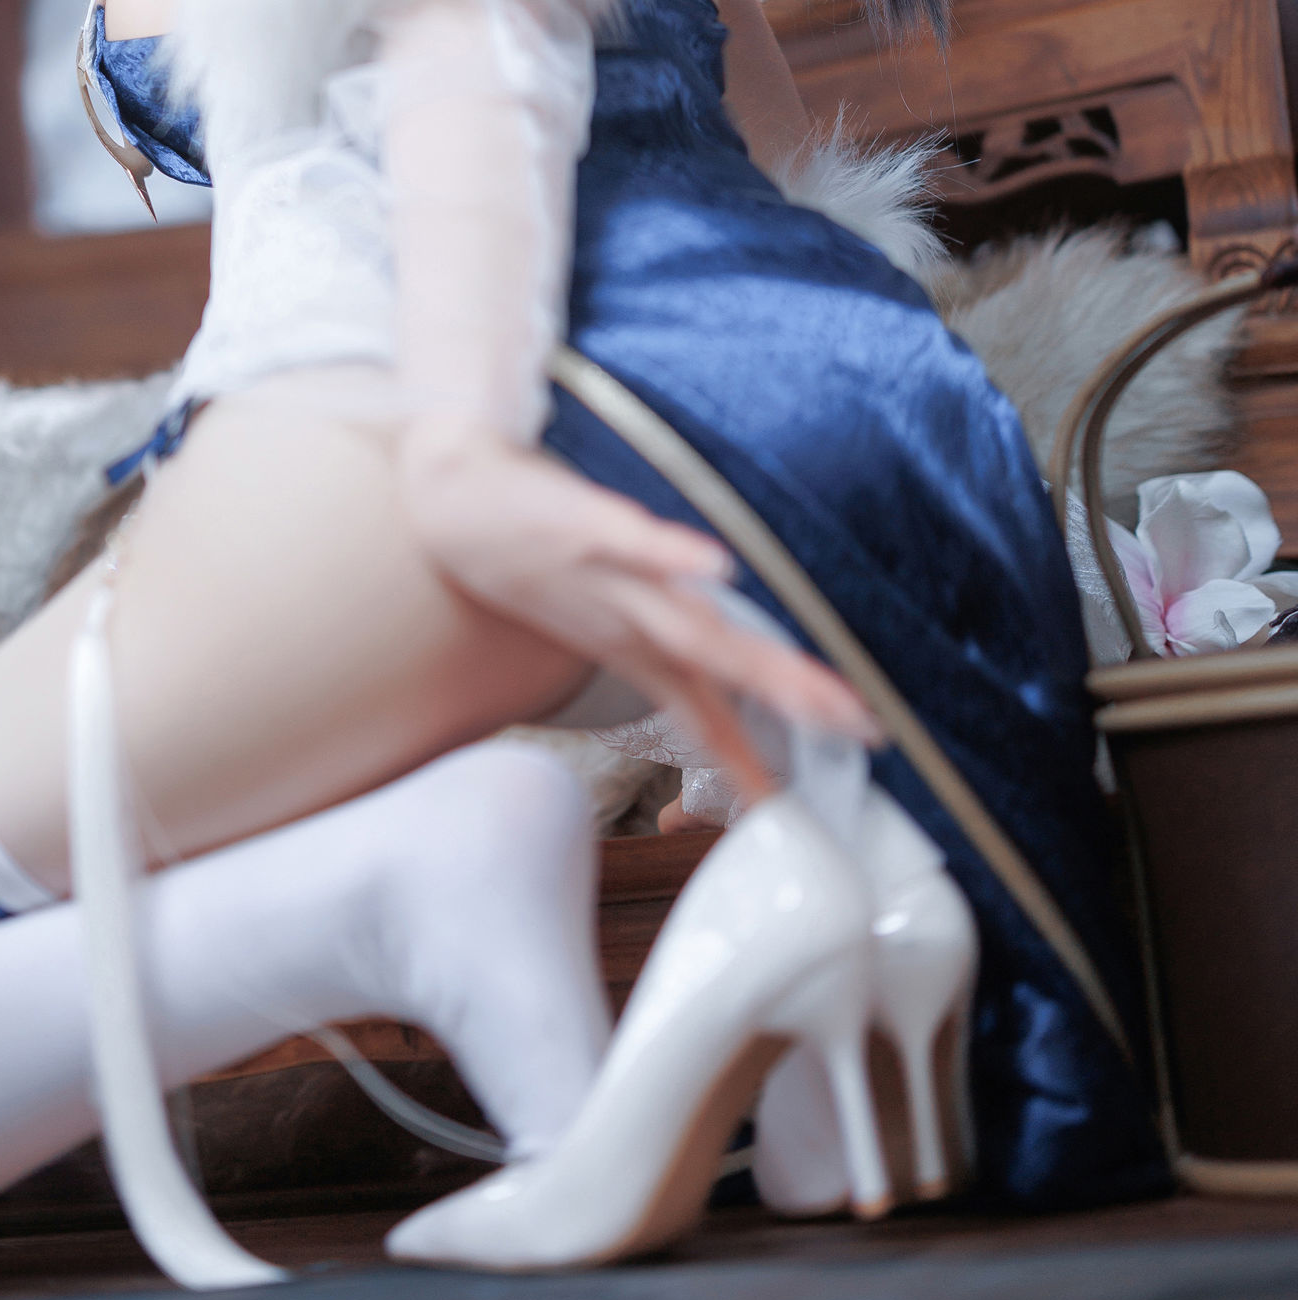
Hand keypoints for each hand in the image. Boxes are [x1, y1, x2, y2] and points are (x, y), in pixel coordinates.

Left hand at [398, 418, 878, 769]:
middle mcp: (630, 614)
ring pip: (688, 619)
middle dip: (787, 696)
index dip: (751, 753)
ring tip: (800, 677)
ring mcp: (607, 570)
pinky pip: (630, 538)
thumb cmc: (523, 555)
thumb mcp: (586, 606)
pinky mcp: (580, 521)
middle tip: (855, 727)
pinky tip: (714, 564)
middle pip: (719, 663)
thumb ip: (656, 634)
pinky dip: (671, 554)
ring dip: (741, 651)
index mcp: (637, 636)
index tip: (796, 802)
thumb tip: (711, 650)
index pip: (708, 704)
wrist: (445, 498)